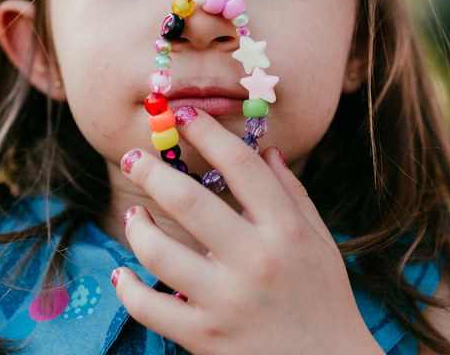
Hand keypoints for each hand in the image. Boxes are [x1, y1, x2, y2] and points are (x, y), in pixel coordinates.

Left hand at [112, 111, 383, 354]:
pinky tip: (123, 273)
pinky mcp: (205, 337)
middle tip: (132, 157)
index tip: (184, 116)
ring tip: (134, 216)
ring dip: (137, 228)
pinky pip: (150, 308)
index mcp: (285, 231)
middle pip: (189, 202)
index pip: (241, 167)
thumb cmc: (326, 300)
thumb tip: (267, 151)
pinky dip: (128, 287)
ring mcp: (227, 301)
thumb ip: (292, 194)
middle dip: (152, 172)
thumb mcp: (320, 242)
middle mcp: (255, 261)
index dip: (208, 134)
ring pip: (160, 253)